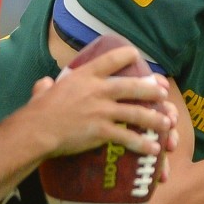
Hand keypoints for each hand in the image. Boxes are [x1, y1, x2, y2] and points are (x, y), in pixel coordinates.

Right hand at [27, 46, 175, 156]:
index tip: (137, 56)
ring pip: (136, 112)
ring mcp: (102, 110)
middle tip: (163, 93)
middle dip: (151, 89)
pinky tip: (153, 148)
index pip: (112, 58)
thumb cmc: (37, 111)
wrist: (36, 130)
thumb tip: (45, 84)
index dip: (128, 55)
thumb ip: (47, 86)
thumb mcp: (43, 91)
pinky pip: (128, 136)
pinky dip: (143, 143)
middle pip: (133, 86)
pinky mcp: (102, 131)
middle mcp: (97, 90)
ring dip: (155, 118)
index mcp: (85, 75)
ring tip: (166, 123)